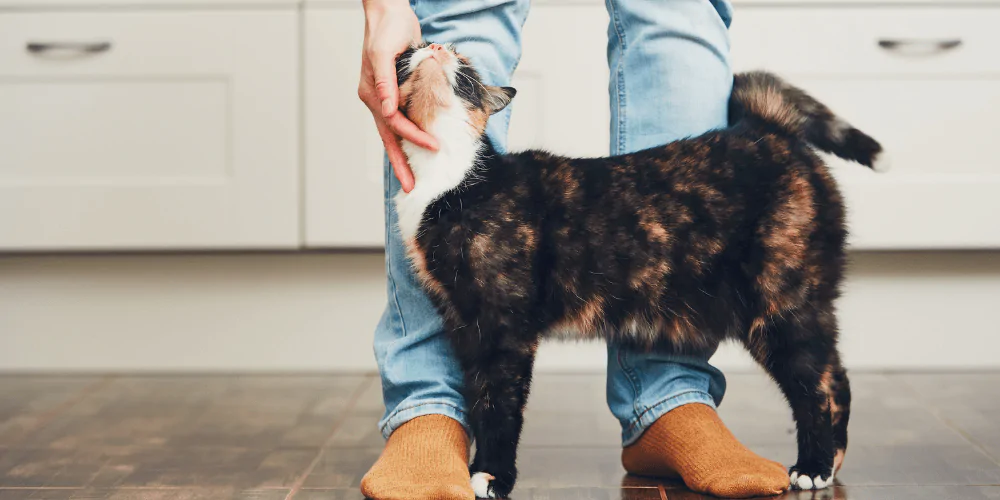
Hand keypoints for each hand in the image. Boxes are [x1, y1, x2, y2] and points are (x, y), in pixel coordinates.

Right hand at [358, 0, 437, 192]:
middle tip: (410, 188)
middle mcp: (376, 99)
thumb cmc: (387, 29)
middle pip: (389, 138)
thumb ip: (385, 81)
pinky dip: (408, 138)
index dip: (414, 137)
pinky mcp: (395, 94)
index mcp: (372, 92)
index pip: (394, 123)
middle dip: (400, 164)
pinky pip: (400, 122)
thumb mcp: (385, 52)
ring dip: (403, 156)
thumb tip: (387, 109)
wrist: (390, 14)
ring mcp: (384, 98)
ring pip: (394, 134)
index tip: (434, 146)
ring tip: (411, 179)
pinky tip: (415, 151)